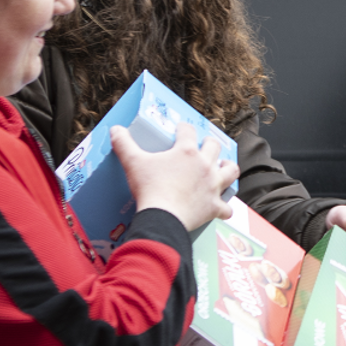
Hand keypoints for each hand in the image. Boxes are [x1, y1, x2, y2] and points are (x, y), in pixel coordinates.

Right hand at [111, 123, 237, 230]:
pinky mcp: (214, 206)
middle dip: (210, 144)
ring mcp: (212, 186)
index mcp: (186, 152)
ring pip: (230, 171)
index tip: (180, 129)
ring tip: (224, 167)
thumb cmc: (149, 188)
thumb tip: (115, 129)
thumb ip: (124, 144)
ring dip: (228, 168)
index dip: (184, 128)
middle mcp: (204, 165)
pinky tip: (222, 208)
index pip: (188, 131)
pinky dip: (224, 208)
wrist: (162, 217)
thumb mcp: (132, 163)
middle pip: (214, 147)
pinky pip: (226, 208)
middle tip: (204, 145)